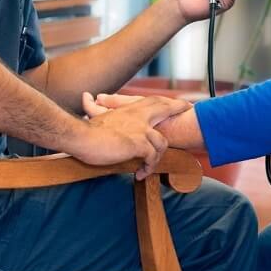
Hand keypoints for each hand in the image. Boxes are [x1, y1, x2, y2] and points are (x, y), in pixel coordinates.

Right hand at [74, 95, 190, 179]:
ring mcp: (140, 129)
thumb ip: (98, 110)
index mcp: (130, 109)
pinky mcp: (138, 144)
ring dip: (157, 156)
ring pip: (161, 142)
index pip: (153, 101)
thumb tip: (86, 96)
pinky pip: (152, 157)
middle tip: (189, 108)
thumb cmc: (85, 131)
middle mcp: (138, 116)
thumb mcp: (97, 117)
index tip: (179, 102)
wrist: (81, 137)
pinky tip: (139, 174)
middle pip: (165, 108)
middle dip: (179, 108)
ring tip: (147, 167)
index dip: (167, 101)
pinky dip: (148, 167)